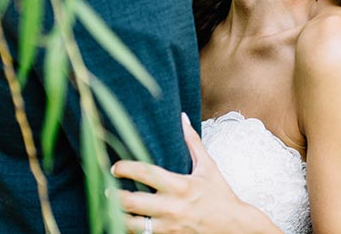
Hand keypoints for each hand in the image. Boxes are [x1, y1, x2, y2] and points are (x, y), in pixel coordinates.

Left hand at [111, 113, 272, 233]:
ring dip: (117, 216)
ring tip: (110, 208)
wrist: (234, 228)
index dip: (126, 168)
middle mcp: (171, 208)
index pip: (146, 174)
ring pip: (131, 225)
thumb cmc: (221, 195)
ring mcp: (168, 228)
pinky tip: (124, 223)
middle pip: (130, 202)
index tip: (115, 166)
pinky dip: (130, 231)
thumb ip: (192, 142)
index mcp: (180, 186)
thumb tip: (182, 118)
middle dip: (113, 195)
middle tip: (105, 189)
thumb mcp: (209, 167)